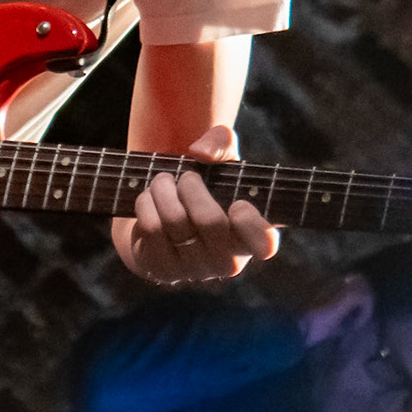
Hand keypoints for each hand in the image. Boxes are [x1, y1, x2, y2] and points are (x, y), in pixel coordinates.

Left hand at [119, 125, 279, 284]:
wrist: (163, 210)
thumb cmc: (203, 185)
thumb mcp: (218, 159)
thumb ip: (221, 142)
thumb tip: (201, 152)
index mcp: (251, 236)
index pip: (265, 244)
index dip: (253, 226)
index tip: (238, 204)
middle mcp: (227, 260)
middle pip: (210, 221)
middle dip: (192, 187)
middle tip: (186, 176)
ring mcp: (194, 269)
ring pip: (176, 222)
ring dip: (164, 190)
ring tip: (163, 181)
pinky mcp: (162, 269)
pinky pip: (151, 229)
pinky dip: (146, 204)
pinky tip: (149, 198)